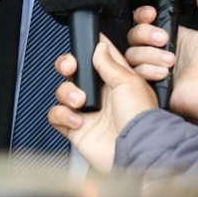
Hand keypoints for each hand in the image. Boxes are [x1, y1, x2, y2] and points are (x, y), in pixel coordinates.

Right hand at [48, 36, 157, 172]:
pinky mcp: (76, 128)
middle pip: (74, 71)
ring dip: (67, 93)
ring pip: (62, 91)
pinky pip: (56, 115)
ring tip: (79, 102)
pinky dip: (63, 115)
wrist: (135, 150)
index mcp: (115, 79)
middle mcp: (100, 93)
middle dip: (67, 66)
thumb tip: (99, 47)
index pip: (96, 58)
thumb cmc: (141, 118)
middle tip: (70, 68)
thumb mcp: (129, 82)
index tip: (82, 47)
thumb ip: (110, 64)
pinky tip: (77, 120)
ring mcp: (87, 111)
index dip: (87, 50)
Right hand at [126, 0, 197, 129]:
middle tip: (164, 39)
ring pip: (133, 53)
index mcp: (172, 34)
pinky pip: (136, 72)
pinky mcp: (149, 83)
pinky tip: (165, 73)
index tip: (153, 15)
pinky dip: (149, 71)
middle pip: (134, 33)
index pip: (145, 19)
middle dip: (147, 34)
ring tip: (171, 62)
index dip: (144, 14)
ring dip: (150, 55)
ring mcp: (153, 66)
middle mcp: (159, 49)